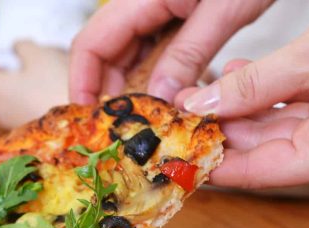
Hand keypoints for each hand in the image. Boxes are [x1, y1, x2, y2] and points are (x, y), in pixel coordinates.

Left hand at [0, 42, 69, 129]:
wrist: (74, 122)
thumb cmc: (53, 84)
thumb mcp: (39, 54)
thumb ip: (22, 47)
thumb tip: (16, 47)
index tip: (8, 59)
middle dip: (2, 82)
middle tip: (21, 71)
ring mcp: (10, 124)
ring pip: (5, 107)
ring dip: (14, 96)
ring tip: (35, 86)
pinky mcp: (25, 134)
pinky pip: (18, 117)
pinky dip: (25, 109)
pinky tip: (44, 102)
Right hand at [68, 0, 272, 103]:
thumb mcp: (226, 9)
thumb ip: (189, 53)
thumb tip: (160, 98)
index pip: (91, 44)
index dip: (83, 84)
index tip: (89, 120)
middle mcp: (141, 1)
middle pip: (106, 53)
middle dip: (109, 92)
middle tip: (121, 132)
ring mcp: (157, 7)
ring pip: (130, 54)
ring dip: (134, 88)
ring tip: (144, 123)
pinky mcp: (176, 13)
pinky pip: (155, 50)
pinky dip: (158, 76)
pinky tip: (168, 100)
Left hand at [178, 0, 308, 186]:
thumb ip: (253, 86)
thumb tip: (201, 106)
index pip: (259, 173)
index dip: (214, 164)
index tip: (178, 152)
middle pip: (265, 150)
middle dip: (223, 128)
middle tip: (183, 107)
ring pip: (280, 127)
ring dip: (242, 107)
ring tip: (208, 84)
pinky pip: (301, 108)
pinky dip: (269, 93)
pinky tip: (241, 73)